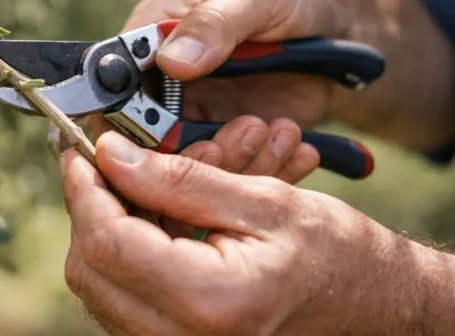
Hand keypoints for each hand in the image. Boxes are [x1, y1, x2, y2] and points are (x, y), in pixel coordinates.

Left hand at [61, 132, 419, 335]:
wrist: (375, 306)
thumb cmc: (337, 256)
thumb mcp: (262, 201)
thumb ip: (178, 179)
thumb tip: (111, 155)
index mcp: (208, 301)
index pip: (106, 242)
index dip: (84, 188)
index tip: (79, 148)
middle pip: (92, 268)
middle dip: (95, 204)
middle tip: (113, 158)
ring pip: (105, 282)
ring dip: (120, 221)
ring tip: (164, 179)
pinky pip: (129, 293)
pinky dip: (139, 246)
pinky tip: (172, 210)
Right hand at [90, 0, 345, 176]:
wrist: (339, 23)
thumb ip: (214, 24)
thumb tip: (171, 62)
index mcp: (150, 37)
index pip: (113, 88)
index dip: (127, 119)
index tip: (164, 134)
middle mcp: (161, 85)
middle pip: (144, 140)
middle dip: (189, 150)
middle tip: (242, 135)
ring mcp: (194, 118)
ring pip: (188, 166)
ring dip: (233, 161)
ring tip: (278, 132)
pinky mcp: (228, 143)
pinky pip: (229, 172)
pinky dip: (261, 168)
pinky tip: (293, 144)